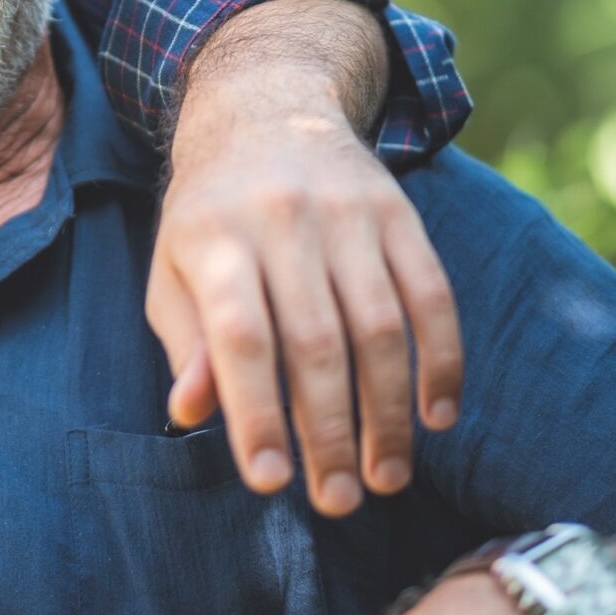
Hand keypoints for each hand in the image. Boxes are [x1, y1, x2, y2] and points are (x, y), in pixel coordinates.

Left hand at [151, 74, 461, 515]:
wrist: (268, 111)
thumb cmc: (209, 219)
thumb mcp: (173, 272)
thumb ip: (185, 343)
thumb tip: (193, 414)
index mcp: (214, 238)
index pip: (239, 337)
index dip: (256, 413)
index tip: (271, 483)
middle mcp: (282, 220)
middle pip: (316, 341)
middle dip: (331, 433)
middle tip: (339, 502)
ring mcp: (347, 213)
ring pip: (381, 327)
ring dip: (391, 413)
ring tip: (387, 478)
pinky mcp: (399, 213)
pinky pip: (432, 295)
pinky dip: (441, 362)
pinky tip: (436, 417)